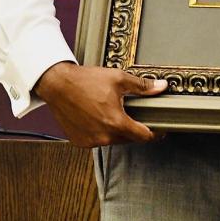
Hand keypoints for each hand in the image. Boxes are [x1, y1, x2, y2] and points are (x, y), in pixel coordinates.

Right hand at [33, 61, 166, 147]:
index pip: (143, 136)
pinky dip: (102, 132)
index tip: (161, 130)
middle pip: (129, 139)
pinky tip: (100, 118)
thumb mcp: (119, 79)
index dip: (155, 133)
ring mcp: (90, 141)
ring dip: (118, 130)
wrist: (58, 85)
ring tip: (115, 113)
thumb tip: (161, 87)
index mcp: (115, 122)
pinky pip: (98, 140)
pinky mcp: (79, 141)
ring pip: (113, 140)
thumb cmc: (86, 81)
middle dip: (135, 129)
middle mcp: (103, 136)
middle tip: (136, 115)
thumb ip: (142, 87)